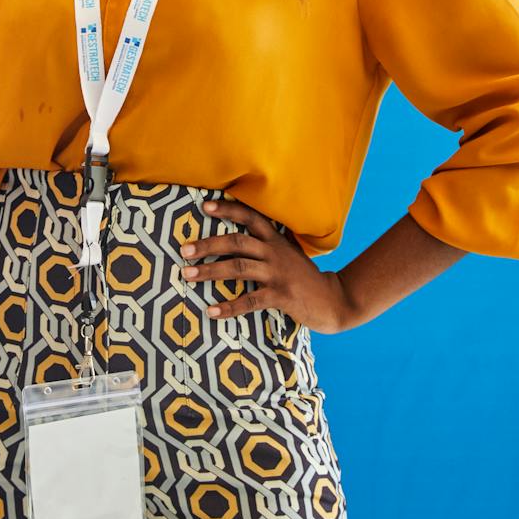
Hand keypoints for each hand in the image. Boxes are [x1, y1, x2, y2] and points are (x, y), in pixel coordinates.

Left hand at [180, 197, 357, 333]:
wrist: (335, 301)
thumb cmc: (304, 278)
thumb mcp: (288, 255)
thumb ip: (266, 247)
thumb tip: (234, 242)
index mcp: (276, 240)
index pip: (250, 217)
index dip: (227, 209)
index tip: (204, 206)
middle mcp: (275, 253)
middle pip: (236, 241)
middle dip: (208, 244)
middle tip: (184, 250)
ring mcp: (278, 274)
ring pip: (238, 267)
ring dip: (210, 271)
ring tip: (187, 275)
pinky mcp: (281, 296)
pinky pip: (250, 301)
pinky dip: (229, 307)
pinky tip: (211, 312)